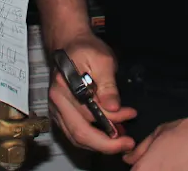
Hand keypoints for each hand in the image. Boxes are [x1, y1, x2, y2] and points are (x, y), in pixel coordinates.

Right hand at [47, 32, 136, 153]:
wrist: (70, 43)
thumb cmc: (85, 48)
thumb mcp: (102, 60)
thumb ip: (108, 85)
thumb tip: (114, 108)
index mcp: (64, 88)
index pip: (88, 115)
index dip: (111, 122)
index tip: (130, 116)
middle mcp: (56, 102)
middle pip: (80, 134)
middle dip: (106, 144)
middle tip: (127, 143)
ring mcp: (56, 110)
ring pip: (77, 138)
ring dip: (100, 143)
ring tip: (121, 139)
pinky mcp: (61, 114)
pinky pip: (75, 133)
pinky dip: (92, 138)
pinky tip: (108, 133)